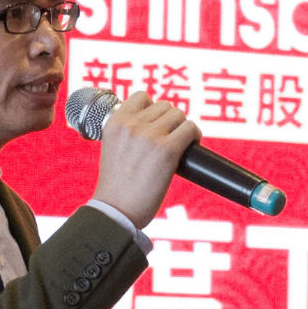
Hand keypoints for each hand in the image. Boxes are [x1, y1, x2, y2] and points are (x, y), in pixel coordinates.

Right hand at [91, 95, 199, 226]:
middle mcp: (131, 125)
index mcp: (114, 122)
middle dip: (170, 122)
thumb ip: (128, 132)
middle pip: (165, 106)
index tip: (156, 125)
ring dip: (183, 129)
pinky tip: (190, 148)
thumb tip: (156, 121)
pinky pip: (190, 129)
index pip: (142, 97)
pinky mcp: (167, 150)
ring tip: (180, 145)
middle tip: (170, 140)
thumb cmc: (117, 186)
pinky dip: (194, 136)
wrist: (116, 211)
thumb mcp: (113, 148)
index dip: (153, 109)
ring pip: (179, 115)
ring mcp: (149, 136)